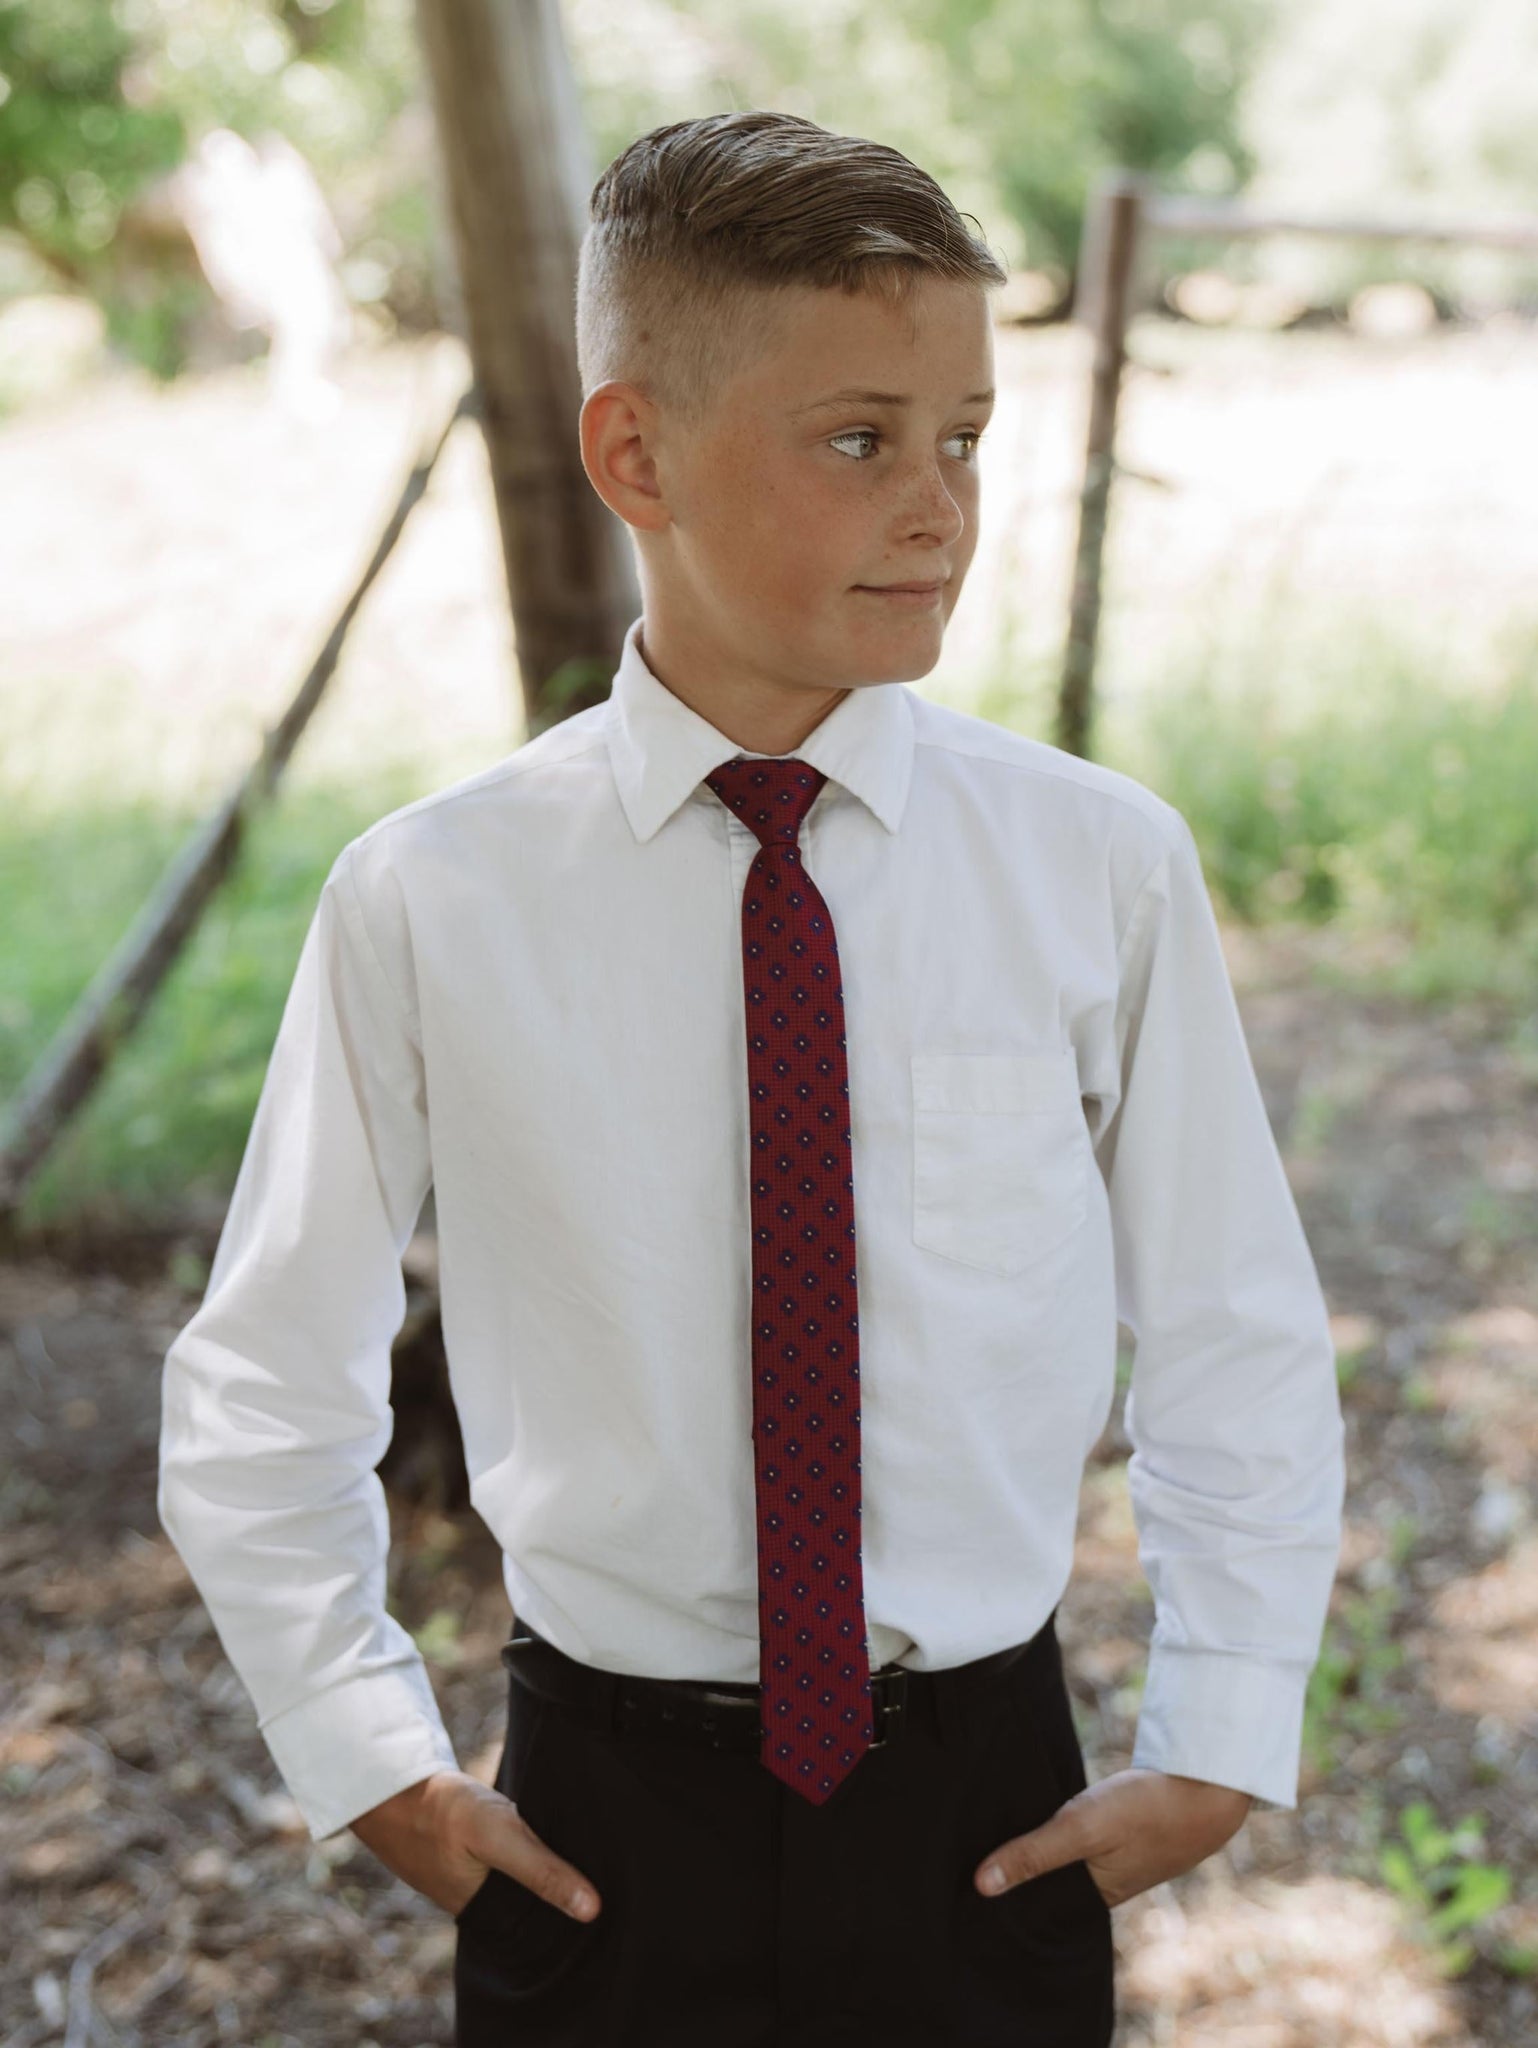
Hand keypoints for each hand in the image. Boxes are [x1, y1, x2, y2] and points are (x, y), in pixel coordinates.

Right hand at [349, 1768, 601, 1921]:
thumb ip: (542, 1872)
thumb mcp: (498, 1836)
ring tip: (593, 1846)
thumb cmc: (443, 1811)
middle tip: (613, 1867)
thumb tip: (593, 1911)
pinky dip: (531, 1846)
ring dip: (549, 1862)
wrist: (392, 1784)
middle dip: (567, 1888)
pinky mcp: (473, 1852)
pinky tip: (554, 1827)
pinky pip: (512, 1857)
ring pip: (525, 1878)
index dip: (576, 1912)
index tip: (615, 1899)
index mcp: (488, 1916)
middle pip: (537, 1904)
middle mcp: (483, 1903)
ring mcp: (476, 1877)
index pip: (545, 1927)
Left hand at [974, 1768, 1253, 1908]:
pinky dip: (1063, 1825)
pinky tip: (1040, 1805)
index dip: (1005, 1892)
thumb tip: (980, 1886)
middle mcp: (1104, 1886)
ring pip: (1065, 1855)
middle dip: (1017, 1864)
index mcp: (1094, 1899)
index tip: (964, 1876)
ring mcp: (1118, 1860)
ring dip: (1040, 1839)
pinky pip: (1083, 1837)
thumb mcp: (1081, 1828)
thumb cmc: (1147, 1810)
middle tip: (970, 1843)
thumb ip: (1033, 1854)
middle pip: (1049, 1880)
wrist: (1209, 1786)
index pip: (1037, 1906)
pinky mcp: (1126, 1834)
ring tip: (993, 1822)